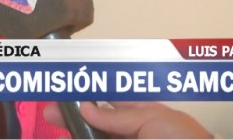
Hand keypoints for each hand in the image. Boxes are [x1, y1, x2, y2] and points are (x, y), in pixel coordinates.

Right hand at [43, 101, 211, 138]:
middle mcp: (129, 134)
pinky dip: (82, 138)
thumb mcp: (153, 119)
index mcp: (140, 117)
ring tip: (57, 133)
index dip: (83, 100)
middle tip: (49, 114)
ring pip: (92, 138)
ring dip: (75, 134)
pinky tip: (69, 137)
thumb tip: (85, 108)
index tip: (62, 98)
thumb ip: (118, 115)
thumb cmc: (183, 139)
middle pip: (93, 126)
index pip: (105, 105)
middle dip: (71, 120)